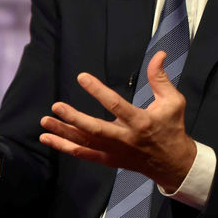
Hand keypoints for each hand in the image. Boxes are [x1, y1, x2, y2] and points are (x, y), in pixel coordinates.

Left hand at [39, 51, 196, 190]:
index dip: (98, 91)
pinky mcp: (109, 160)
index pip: (116, 105)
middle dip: (74, 119)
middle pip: (95, 129)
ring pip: (85, 143)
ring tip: (44, 122)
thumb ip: (160, 78)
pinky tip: (49, 138)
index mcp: (141, 122)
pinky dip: (65, 147)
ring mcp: (115, 152)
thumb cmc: (172, 128)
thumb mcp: (173, 101)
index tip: (81, 77)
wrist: (173, 163)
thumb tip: (159, 54)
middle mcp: (125, 139)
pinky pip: (84, 154)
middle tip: (56, 107)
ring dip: (63, 133)